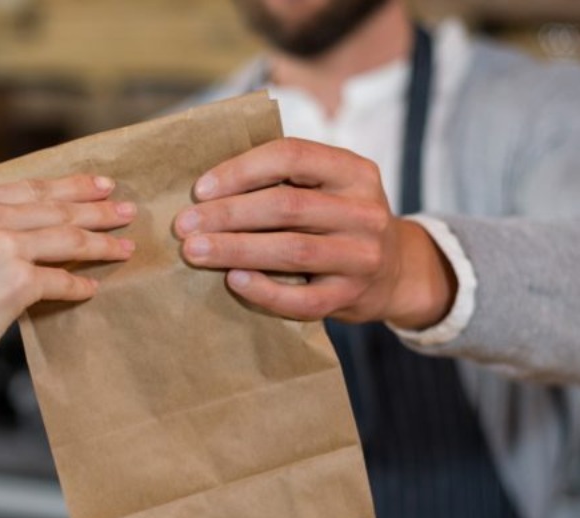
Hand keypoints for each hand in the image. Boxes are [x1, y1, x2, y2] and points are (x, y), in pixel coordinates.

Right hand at [0, 175, 135, 405]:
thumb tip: (14, 228)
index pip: (30, 188)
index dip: (71, 186)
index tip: (99, 186)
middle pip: (56, 209)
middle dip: (98, 209)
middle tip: (127, 210)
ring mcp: (3, 246)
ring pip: (68, 238)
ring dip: (102, 243)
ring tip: (125, 245)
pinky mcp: (18, 282)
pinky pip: (62, 279)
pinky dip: (81, 284)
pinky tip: (93, 287)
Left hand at [173, 138, 453, 326]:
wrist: (395, 272)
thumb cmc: (338, 223)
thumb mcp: (328, 188)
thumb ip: (284, 181)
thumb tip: (207, 188)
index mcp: (354, 171)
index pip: (293, 156)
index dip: (241, 170)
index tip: (200, 189)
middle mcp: (365, 211)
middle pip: (287, 206)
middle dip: (228, 215)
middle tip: (184, 225)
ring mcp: (363, 257)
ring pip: (292, 250)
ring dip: (236, 250)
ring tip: (195, 252)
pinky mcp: (352, 296)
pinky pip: (304, 299)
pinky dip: (265, 291)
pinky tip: (234, 282)